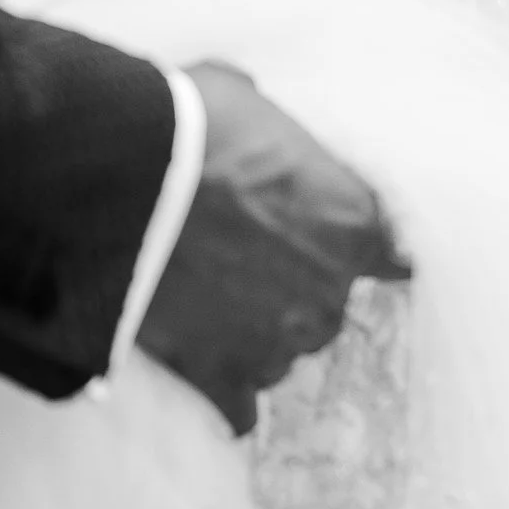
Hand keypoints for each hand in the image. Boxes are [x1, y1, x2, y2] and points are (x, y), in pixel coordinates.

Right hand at [135, 60, 407, 437]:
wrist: (121, 180)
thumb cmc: (189, 124)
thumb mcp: (243, 98)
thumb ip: (268, 136)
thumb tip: (251, 129)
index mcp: (351, 221)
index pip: (387, 252)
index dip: (363, 250)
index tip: (358, 256)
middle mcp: (328, 291)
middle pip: (326, 302)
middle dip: (292, 285)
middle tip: (243, 255)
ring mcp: (276, 340)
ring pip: (282, 351)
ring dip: (257, 332)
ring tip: (211, 302)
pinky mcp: (219, 373)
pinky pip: (239, 409)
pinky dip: (228, 398)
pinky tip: (214, 383)